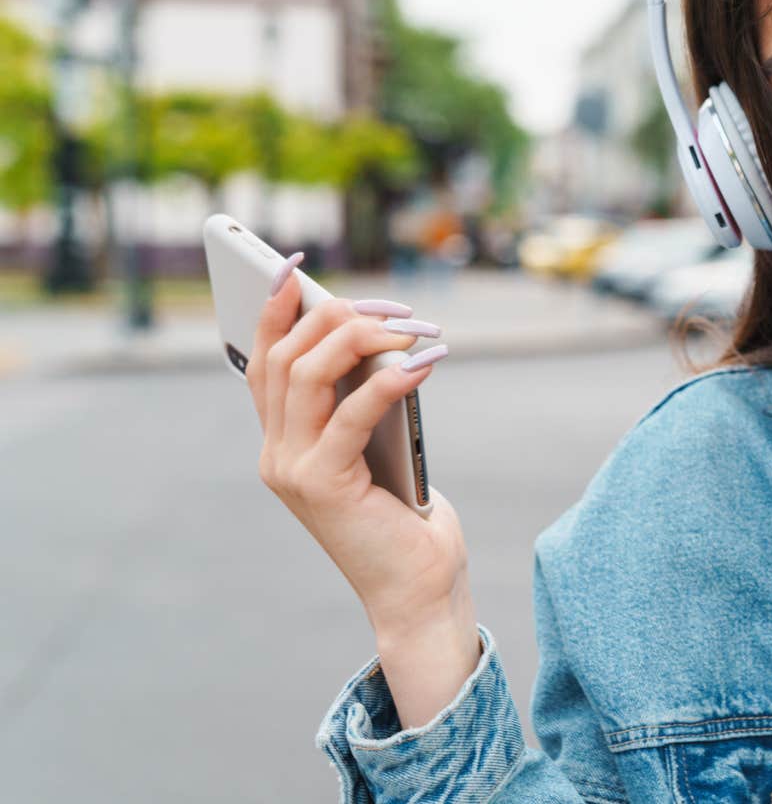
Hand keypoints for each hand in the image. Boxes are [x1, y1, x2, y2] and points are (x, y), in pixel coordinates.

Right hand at [248, 257, 469, 644]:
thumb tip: (380, 339)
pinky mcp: (324, 486)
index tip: (292, 267)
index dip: (271, 311)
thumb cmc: (405, 516)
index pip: (262, 361)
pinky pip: (353, 414)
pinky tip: (425, 362)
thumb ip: (365, 401)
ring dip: (364, 339)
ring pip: (308, 375)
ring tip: (415, 328)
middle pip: (286, 357)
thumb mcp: (381, 445)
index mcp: (281, 442)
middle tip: (396, 308)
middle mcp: (276, 453)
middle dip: (337, 316)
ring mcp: (293, 470)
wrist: (417, 589)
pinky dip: (389, 381)